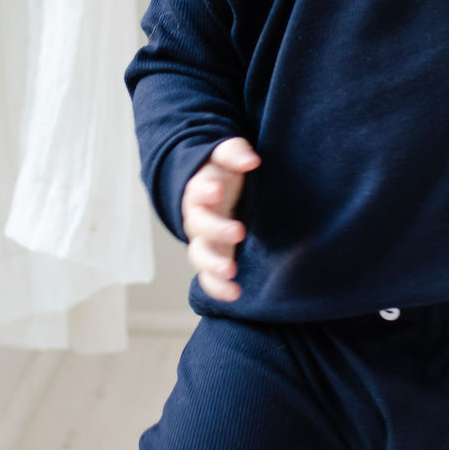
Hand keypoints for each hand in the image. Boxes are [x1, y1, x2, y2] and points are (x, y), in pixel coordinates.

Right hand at [181, 137, 260, 301]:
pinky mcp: (213, 259)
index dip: (205, 191)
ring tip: (231, 272)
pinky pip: (208, 278)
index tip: (217, 190)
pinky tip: (234, 295)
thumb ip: (235, 154)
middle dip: (216, 229)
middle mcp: (198, 218)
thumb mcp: (228, 156)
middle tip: (238, 231)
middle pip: (199, 226)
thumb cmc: (224, 172)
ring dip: (213, 265)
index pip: (197, 190)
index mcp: (200, 191)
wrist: (215, 192)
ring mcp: (204, 241)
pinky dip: (217, 288)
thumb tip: (251, 161)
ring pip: (199, 256)